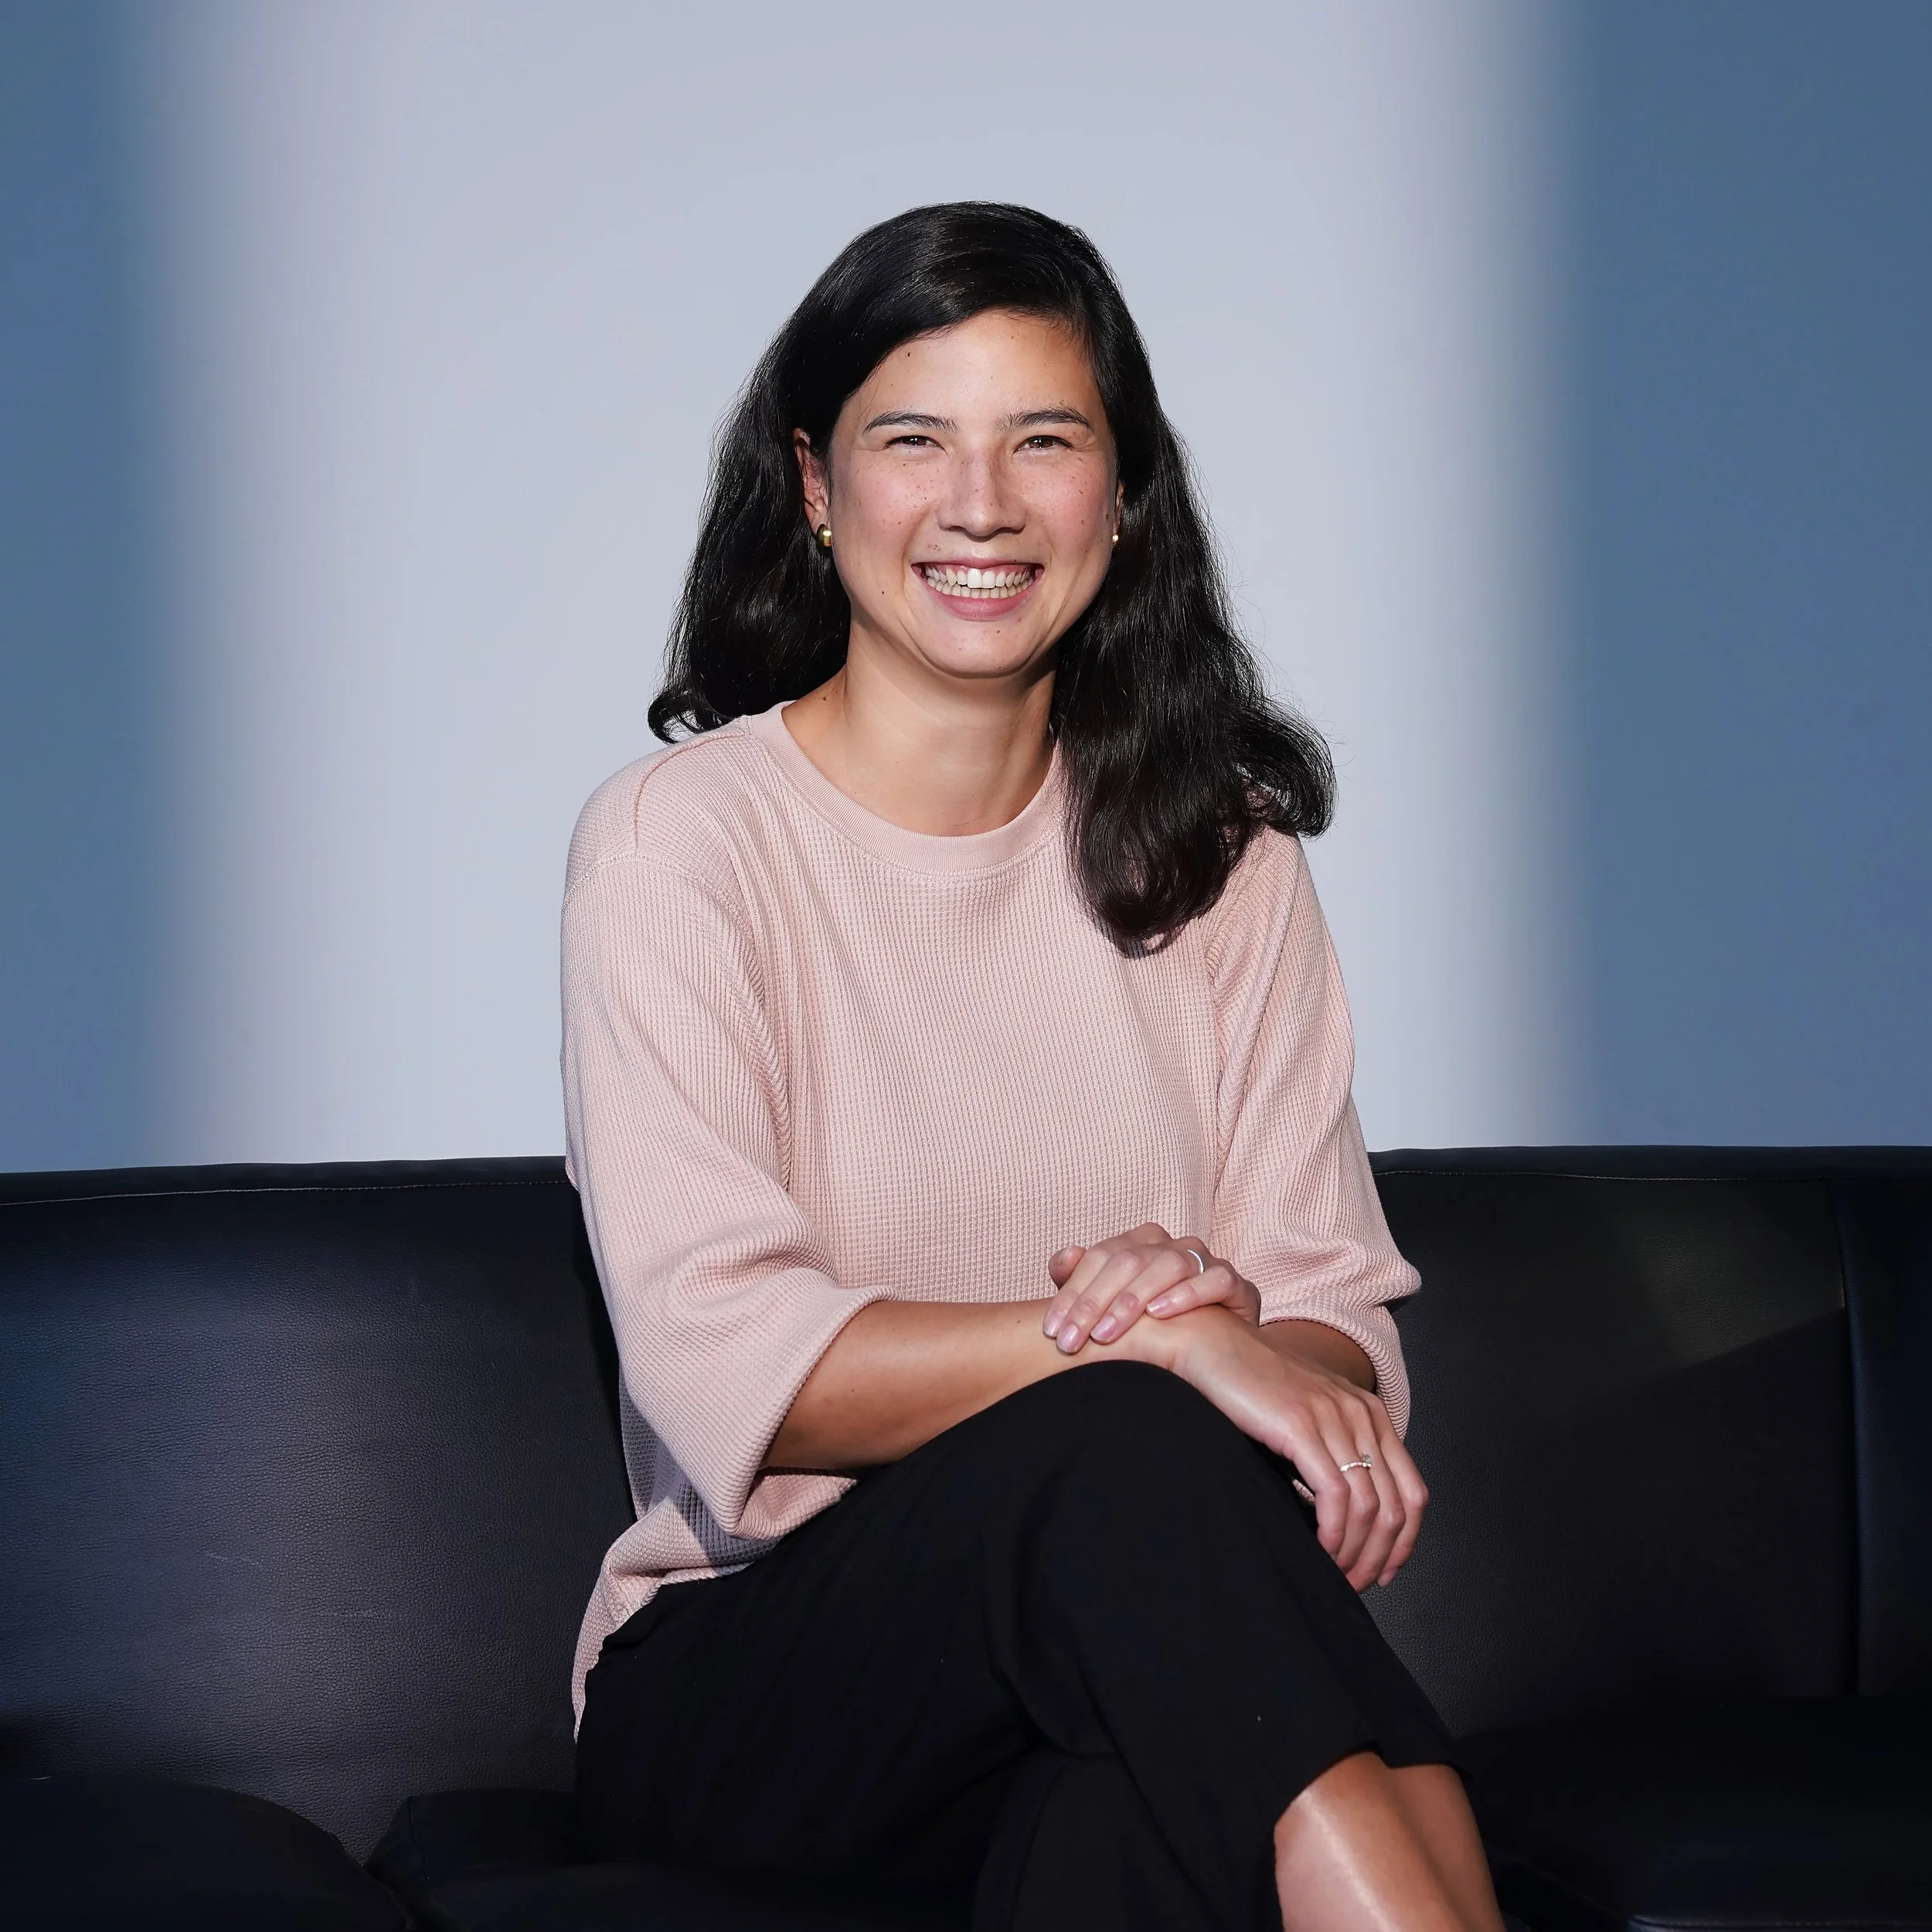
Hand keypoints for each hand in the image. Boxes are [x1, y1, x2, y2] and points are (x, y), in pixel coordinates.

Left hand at [1042, 1223, 1260, 1353]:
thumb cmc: (1156, 1322)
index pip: (1098, 1257)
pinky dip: (1186, 1294)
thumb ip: (1081, 1280)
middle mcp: (1172, 1245)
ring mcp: (1205, 1261)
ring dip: (1133, 1299)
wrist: (1222, 1343)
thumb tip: (1064, 1257)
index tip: (1052, 1331)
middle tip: (1072, 1342)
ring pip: (1168, 1265)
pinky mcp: (1235, 1283)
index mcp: (1140, 1243)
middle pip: (1128, 1260)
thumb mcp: (1112, 1304)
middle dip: (1093, 1302)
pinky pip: (1214, 1279)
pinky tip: (1160, 1313)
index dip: (1072, 1293)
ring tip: (1106, 1332)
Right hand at [1162, 1309, 1427, 1590]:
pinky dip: (1332, 1534)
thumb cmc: (1248, 1389)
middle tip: (1352, 1585)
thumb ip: (1331, 1457)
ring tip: (1332, 1575)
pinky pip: (1334, 1496)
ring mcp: (1333, 1417)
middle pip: (1396, 1506)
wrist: (1209, 1345)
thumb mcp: (1305, 1421)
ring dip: (1353, 1553)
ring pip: (1369, 1507)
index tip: (1383, 1573)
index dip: (1404, 1542)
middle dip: (1378, 1557)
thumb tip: (1343, 1523)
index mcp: (1369, 1413)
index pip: (1413, 1491)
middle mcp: (1360, 1413)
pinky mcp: (1301, 1425)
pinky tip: (1316, 1550)